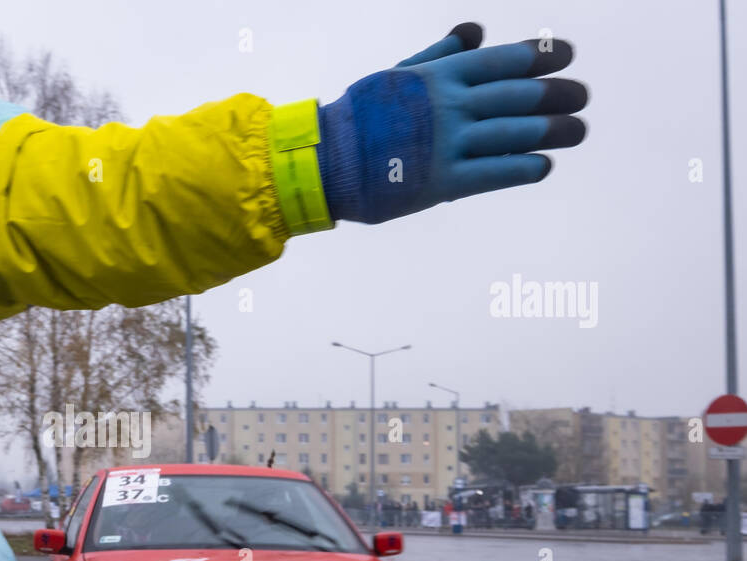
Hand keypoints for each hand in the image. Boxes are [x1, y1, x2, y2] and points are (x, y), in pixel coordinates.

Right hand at [317, 22, 587, 223]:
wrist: (325, 162)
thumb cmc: (359, 117)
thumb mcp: (399, 75)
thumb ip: (441, 55)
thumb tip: (476, 31)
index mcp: (439, 77)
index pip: (503, 60)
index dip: (540, 56)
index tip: (566, 55)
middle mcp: (450, 107)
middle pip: (519, 95)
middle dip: (557, 94)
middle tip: (581, 96)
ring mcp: (448, 145)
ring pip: (516, 133)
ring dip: (553, 131)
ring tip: (578, 130)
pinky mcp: (442, 182)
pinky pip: (495, 173)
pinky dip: (524, 168)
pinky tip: (543, 165)